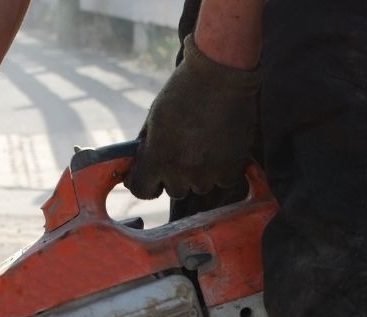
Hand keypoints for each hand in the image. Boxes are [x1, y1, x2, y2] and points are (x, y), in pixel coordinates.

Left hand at [125, 34, 262, 199]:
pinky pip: (223, 181)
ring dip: (201, 173)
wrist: (221, 75)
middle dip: (176, 174)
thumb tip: (135, 167)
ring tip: (206, 143)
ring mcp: (207, 174)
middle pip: (174, 190)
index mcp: (157, 159)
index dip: (146, 184)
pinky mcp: (231, 170)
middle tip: (186, 149)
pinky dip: (223, 169)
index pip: (142, 191)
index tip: (153, 176)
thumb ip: (145, 147)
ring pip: (200, 186)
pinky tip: (222, 146)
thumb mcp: (154, 118)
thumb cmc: (184, 91)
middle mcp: (181, 172)